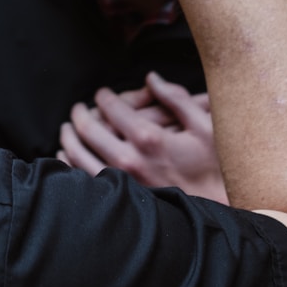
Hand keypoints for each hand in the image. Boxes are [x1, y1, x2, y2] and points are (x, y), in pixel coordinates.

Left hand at [55, 72, 228, 204]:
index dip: (103, 96)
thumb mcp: (204, 126)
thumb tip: (151, 78)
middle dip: (79, 114)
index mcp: (149, 137)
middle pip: (88, 130)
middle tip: (77, 108)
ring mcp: (122, 182)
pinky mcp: (121, 199)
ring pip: (79, 156)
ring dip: (68, 139)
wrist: (220, 208)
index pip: (112, 108)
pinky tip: (68, 158)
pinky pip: (84, 180)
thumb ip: (176, 98)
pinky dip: (70, 166)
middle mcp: (130, 160)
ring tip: (66, 130)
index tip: (102, 93)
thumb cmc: (215, 166)